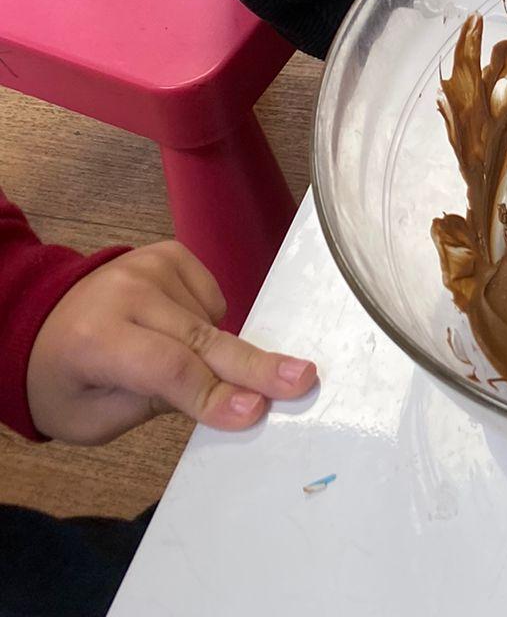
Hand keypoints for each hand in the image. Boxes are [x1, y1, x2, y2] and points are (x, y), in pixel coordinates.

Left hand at [25, 241, 317, 445]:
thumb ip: (158, 405)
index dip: (212, 394)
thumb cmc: (67, 382)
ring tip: (187, 366)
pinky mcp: (170, 252)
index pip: (167, 369)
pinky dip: (209, 322)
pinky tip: (181, 333)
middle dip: (254, 365)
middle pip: (201, 338)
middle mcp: (126, 291)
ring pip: (213, 321)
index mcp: (96, 340)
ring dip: (219, 351)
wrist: (41, 320)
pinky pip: (213, 298)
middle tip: (302, 380)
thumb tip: (232, 399)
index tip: (254, 413)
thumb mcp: (95, 418)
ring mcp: (151, 264)